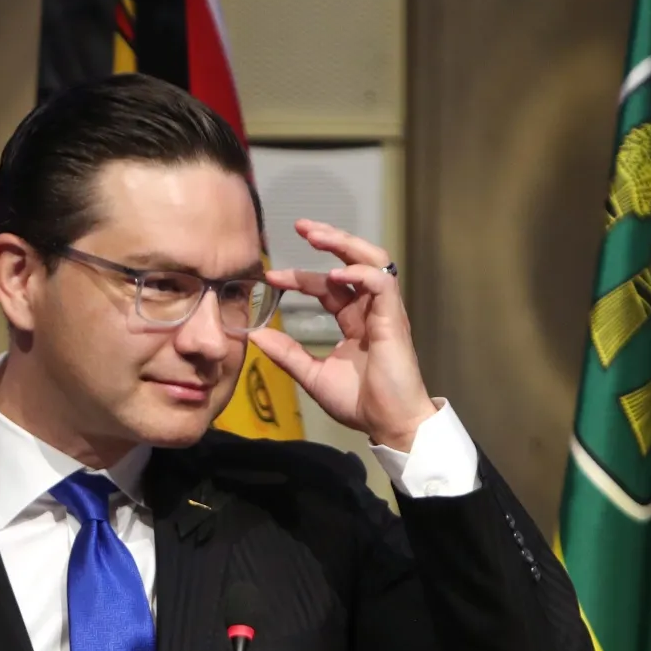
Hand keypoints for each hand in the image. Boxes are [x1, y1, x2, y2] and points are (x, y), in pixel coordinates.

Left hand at [251, 219, 438, 449]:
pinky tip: (336, 275)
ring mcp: (384, 312)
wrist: (389, 424)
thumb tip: (256, 335)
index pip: (327, 286)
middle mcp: (370, 310)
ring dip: (344, 244)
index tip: (270, 276)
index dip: (299, 277)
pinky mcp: (394, 319)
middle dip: (329, 239)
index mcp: (354, 321)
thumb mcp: (313, 375)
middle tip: (300, 227)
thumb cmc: (360, 403)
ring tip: (318, 234)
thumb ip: (287, 354)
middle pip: (353, 260)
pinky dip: (359, 274)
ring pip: (371, 261)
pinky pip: (382, 284)